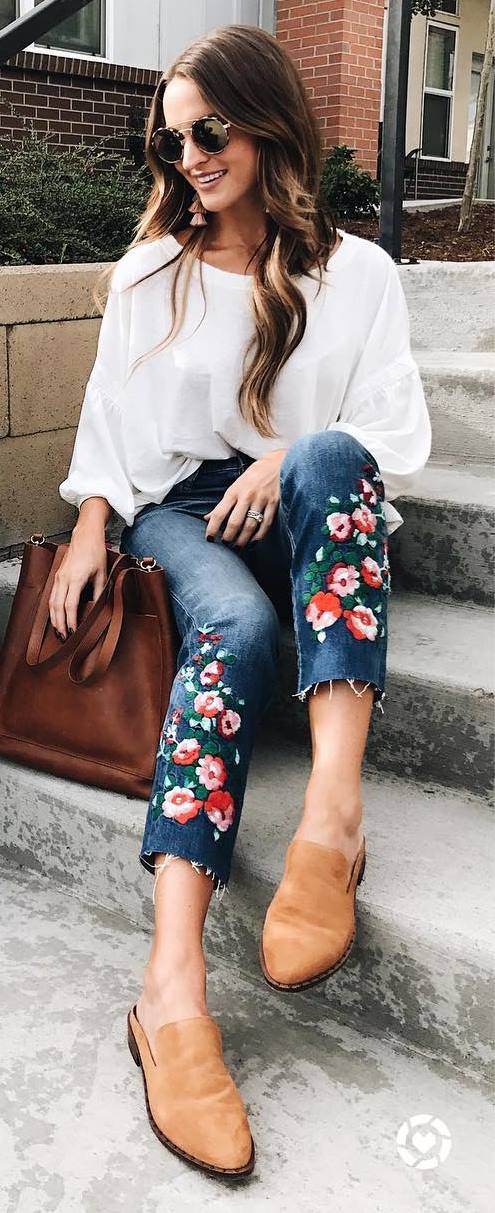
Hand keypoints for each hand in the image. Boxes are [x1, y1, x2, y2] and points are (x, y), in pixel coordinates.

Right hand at [48, 522, 107, 639]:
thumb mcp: (102, 573)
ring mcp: (59, 577)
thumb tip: (98, 608)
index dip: (71, 620)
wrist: (85, 536)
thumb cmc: (95, 553)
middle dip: (59, 624)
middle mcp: (64, 578)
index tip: (73, 632)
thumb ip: (99, 592)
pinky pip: (52, 595)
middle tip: (63, 638)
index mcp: (76, 578)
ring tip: (58, 631)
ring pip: (51, 602)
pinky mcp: (57, 576)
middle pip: (57, 606)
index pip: (70, 605)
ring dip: (54, 618)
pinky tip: (55, 617)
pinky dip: (52, 609)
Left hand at [203, 450, 286, 547]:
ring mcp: (261, 500)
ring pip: (250, 526)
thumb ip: (222, 504)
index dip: (212, 528)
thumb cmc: (253, 476)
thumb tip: (207, 518)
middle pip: (234, 522)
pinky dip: (258, 536)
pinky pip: (265, 524)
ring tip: (238, 546)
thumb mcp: (235, 486)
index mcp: (234, 491)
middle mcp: (246, 496)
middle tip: (226, 544)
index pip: (219, 513)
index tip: (209, 539)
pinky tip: (252, 542)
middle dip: (228, 537)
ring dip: (242, 540)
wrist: (277, 463)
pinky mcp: (274, 503)